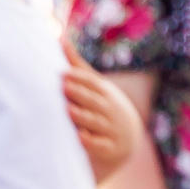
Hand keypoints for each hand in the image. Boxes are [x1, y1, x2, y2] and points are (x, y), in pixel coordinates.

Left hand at [62, 43, 140, 179]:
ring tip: (68, 110)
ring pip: (96, 122)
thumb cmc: (104, 107)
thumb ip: (78, 67)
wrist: (128, 139)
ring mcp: (111, 129)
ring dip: (83, 117)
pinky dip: (90, 142)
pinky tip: (79, 137)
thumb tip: (61, 40)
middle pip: (94, 101)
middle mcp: (110, 110)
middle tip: (64, 87)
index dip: (80, 79)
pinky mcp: (109, 148)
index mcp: (105, 93)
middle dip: (80, 94)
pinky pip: (100, 145)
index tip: (64, 73)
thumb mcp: (96, 87)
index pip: (93, 84)